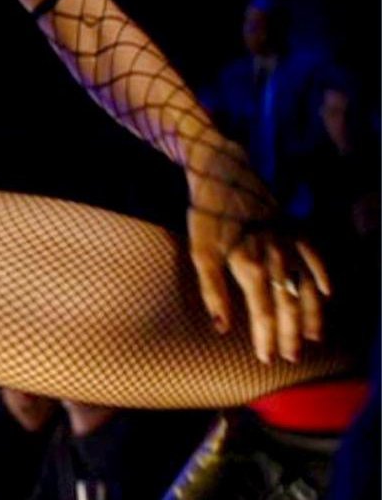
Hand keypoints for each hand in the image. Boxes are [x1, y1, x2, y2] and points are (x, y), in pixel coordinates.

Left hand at [186, 139, 329, 363]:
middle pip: (287, 304)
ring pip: (306, 285)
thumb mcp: (200, 252)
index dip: (265, 337)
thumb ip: (213, 291)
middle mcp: (276, 257)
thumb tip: (222, 328)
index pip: (261, 311)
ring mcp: (289, 242)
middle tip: (291, 357)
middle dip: (290, 333)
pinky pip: (316, 254)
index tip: (267, 359)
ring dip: (311, 313)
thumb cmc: (206, 214)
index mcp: (249, 265)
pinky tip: (329, 292)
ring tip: (314, 338)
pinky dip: (323, 273)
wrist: (223, 171)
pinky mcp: (294, 227)